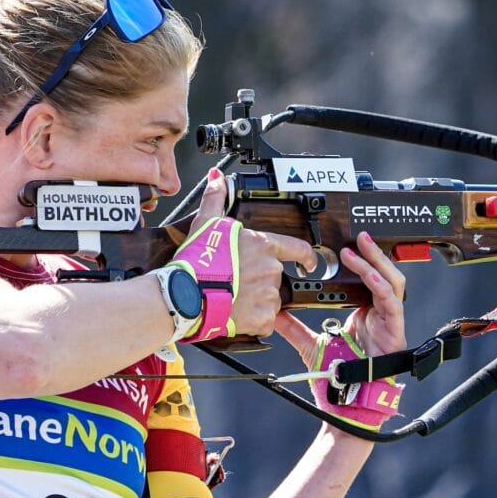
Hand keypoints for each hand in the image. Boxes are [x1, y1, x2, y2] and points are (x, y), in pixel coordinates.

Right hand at [181, 169, 316, 338]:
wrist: (187, 295)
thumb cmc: (197, 261)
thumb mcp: (205, 223)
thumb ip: (215, 197)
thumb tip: (217, 177)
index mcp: (263, 245)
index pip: (298, 248)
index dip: (306, 256)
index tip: (309, 263)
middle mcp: (271, 269)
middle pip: (274, 276)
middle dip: (259, 280)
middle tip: (237, 283)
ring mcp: (268, 294)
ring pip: (269, 299)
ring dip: (255, 300)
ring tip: (233, 297)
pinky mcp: (263, 317)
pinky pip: (264, 320)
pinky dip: (253, 320)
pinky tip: (236, 313)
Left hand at [275, 231, 406, 364]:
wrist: (349, 400)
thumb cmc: (338, 374)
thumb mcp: (310, 344)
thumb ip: (294, 327)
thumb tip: (275, 312)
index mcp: (363, 312)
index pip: (366, 278)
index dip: (360, 261)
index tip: (345, 245)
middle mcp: (378, 313)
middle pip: (383, 274)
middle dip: (373, 253)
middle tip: (359, 236)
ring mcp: (389, 321)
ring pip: (392, 282)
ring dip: (377, 263)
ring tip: (362, 247)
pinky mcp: (395, 330)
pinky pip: (392, 303)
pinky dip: (381, 286)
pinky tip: (370, 275)